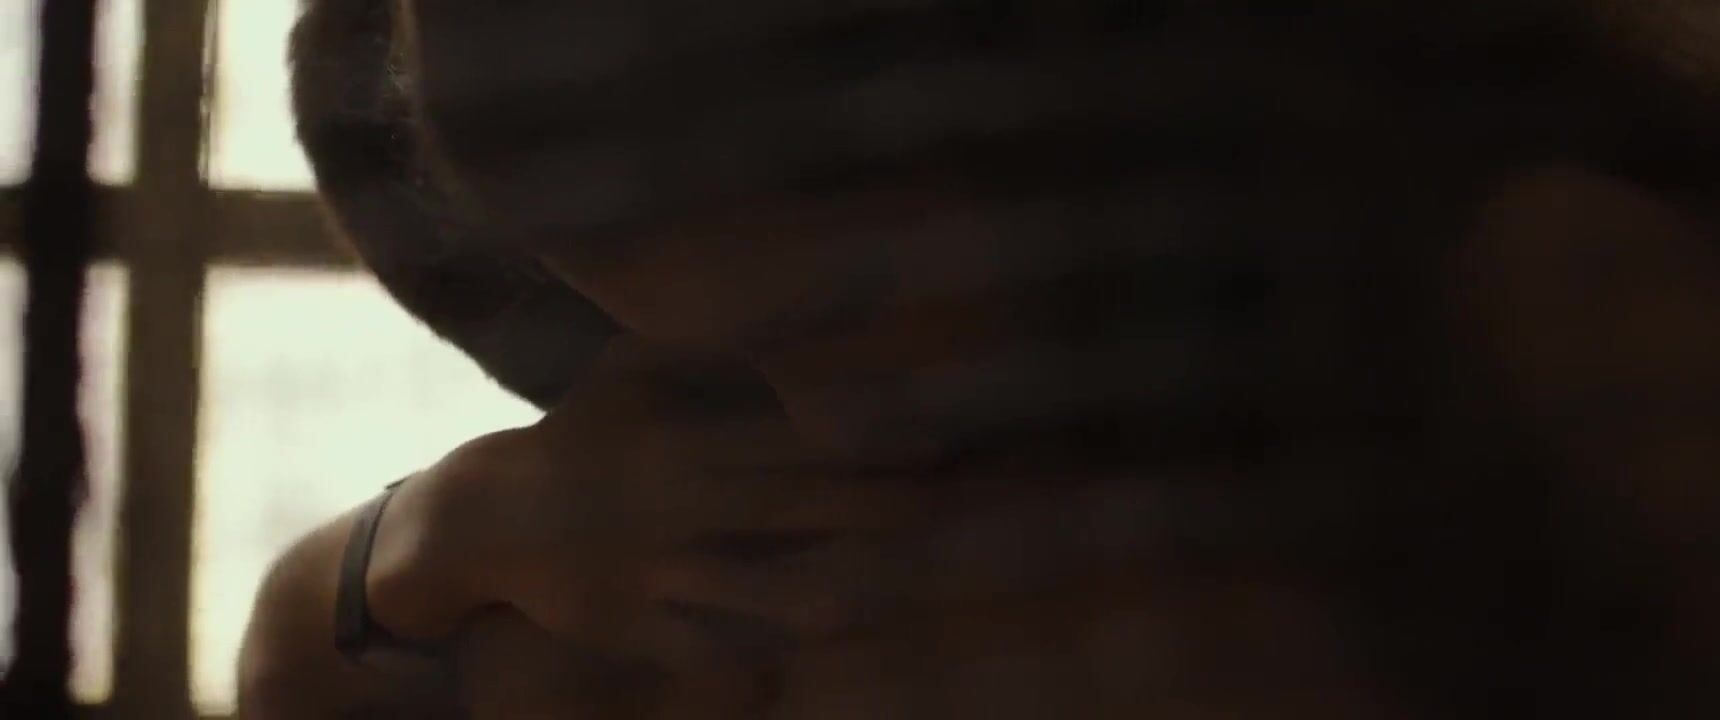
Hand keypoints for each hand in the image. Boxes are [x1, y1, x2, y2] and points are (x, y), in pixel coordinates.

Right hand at [371, 336, 922, 671]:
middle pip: (782, 508)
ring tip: (875, 593)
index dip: (852, 439)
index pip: (780, 436)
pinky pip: (700, 649)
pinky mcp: (630, 631)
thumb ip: (715, 336)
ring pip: (747, 592)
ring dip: (816, 594)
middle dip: (861, 508)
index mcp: (675, 438)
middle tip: (933, 507)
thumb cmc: (583, 433)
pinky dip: (749, 654)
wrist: (486, 519)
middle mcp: (669, 505)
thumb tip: (795, 289)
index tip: (920, 440)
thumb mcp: (633, 369)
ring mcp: (649, 574)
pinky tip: (802, 652)